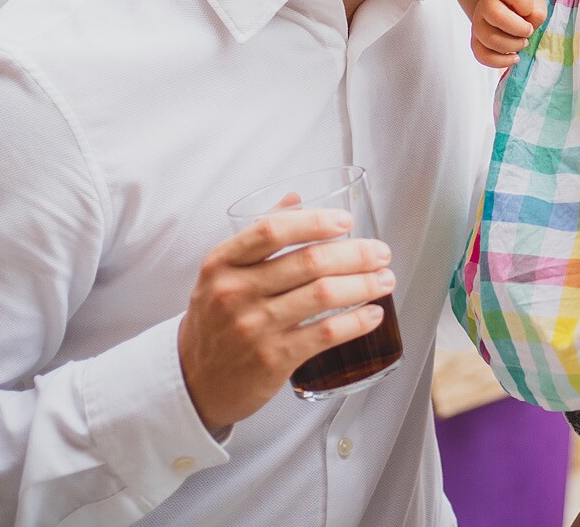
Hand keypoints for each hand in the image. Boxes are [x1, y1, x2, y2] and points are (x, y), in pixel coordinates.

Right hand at [177, 210, 394, 430]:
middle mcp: (235, 292)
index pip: (272, 231)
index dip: (315, 222)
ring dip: (364, 284)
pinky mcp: (272, 359)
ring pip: (323, 295)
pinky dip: (356, 321)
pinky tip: (373, 314)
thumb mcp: (222, 273)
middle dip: (356, 253)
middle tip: (380, 253)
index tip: (346, 222)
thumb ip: (258, 235)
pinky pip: (325, 333)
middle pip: (309, 261)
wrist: (194, 382)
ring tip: (385, 279)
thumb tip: (296, 198)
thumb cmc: (215, 320)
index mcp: (222, 263)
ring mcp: (254, 327)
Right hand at [472, 0, 547, 68]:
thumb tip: (529, 26)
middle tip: (529, 31)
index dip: (527, 5)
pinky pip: (482, 56)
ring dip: (513, 46)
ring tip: (523, 42)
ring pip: (490, 40)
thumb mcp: (536, 3)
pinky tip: (514, 57)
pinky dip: (501, 62)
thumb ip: (537, 12)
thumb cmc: (524, 7)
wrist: (506, 11)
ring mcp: (478, 24)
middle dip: (519, 29)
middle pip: (497, 17)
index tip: (530, 11)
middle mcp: (486, 4)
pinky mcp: (476, 42)